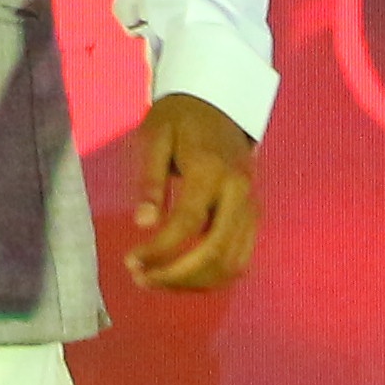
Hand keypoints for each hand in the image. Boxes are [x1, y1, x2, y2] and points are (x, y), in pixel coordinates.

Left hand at [125, 93, 261, 291]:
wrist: (219, 102)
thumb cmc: (180, 118)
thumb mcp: (155, 138)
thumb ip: (150, 181)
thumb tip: (144, 224)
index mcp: (212, 171)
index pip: (186, 224)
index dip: (158, 251)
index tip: (130, 262)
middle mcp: (239, 193)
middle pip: (215, 253)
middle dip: (177, 276)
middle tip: (141, 279)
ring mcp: (252, 207)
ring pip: (231, 263)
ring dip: (194, 282)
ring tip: (158, 280)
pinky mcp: (254, 217)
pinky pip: (240, 259)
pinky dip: (213, 276)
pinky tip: (183, 275)